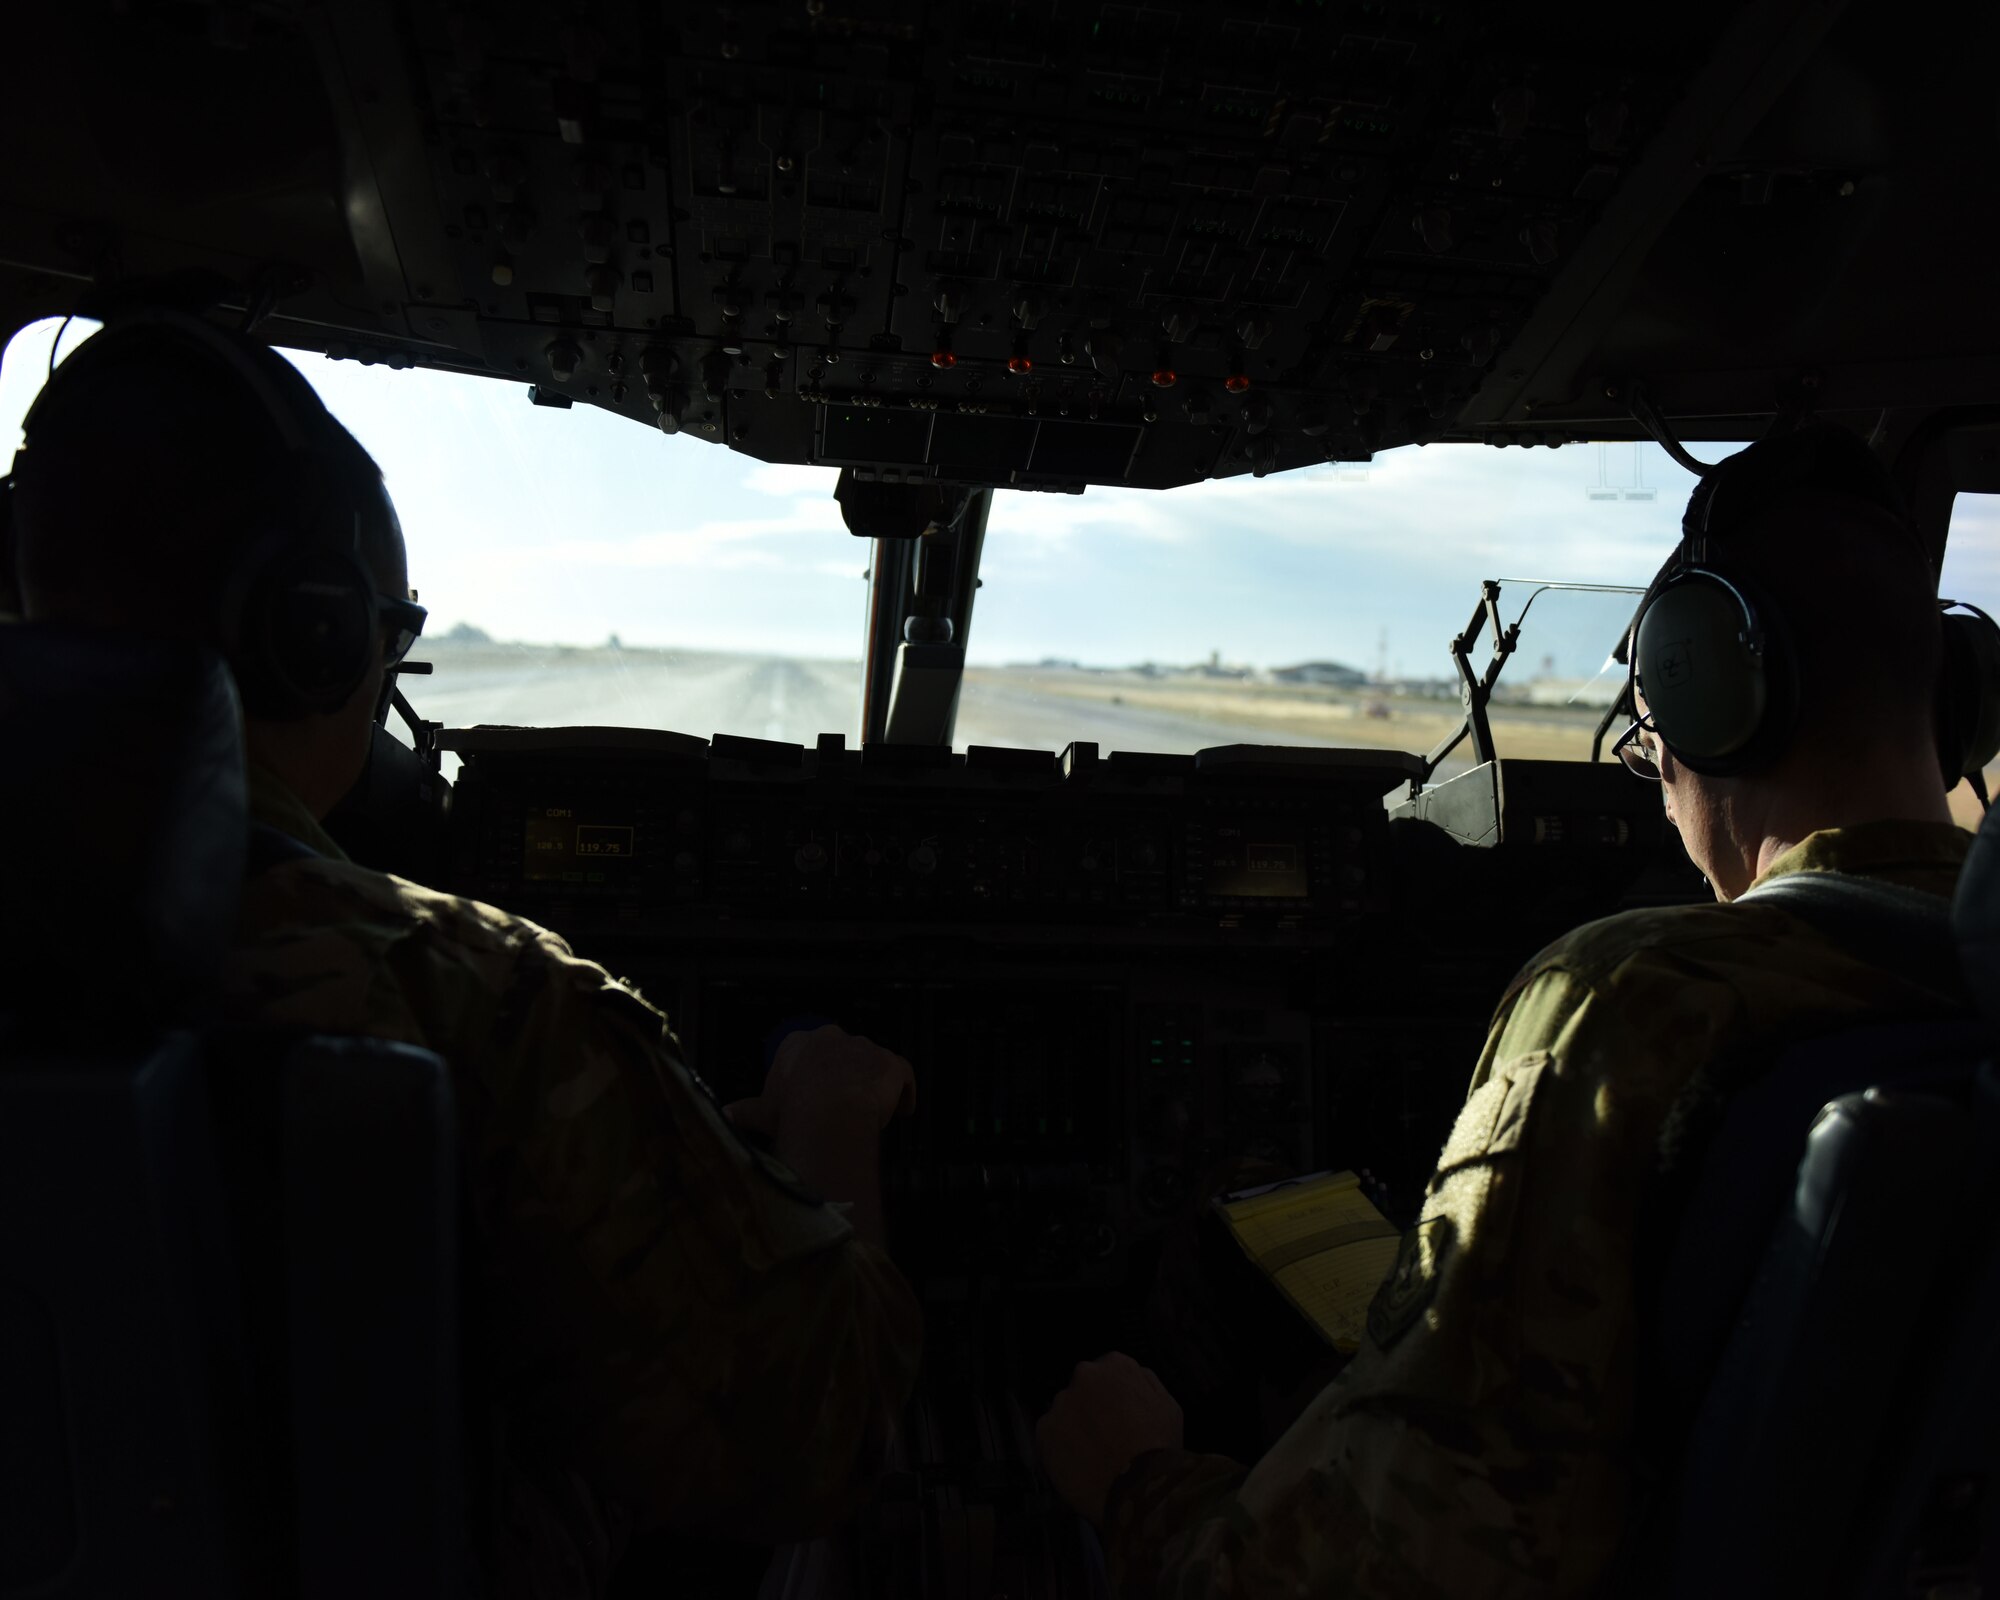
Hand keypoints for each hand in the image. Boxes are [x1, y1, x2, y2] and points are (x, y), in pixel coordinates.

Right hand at [725, 1024, 915, 1139]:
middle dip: (841, 1076)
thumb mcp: (763, 1111)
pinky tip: (902, 1111)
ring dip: (871, 1084)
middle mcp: (832, 1038)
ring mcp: (865, 1048)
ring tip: (868, 1112)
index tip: (810, 1098)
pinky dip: (904, 1092)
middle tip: (839, 1106)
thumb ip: (745, 1111)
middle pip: (839, 1055)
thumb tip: (724, 1115)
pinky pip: (903, 1075)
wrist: (828, 1113)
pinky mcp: (892, 1063)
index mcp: (798, 1044)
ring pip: (870, 1064)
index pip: (805, 1055)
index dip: (809, 1078)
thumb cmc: (792, 1111)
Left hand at [1036, 1353, 1184, 1525]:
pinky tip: (1078, 1464)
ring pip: (1064, 1412)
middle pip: (1082, 1389)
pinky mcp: (1045, 1431)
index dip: (1111, 1396)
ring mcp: (1062, 1404)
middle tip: (1104, 1437)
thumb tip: (1131, 1377)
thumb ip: (1145, 1382)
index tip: (1114, 1415)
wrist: (1138, 1491)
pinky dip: (1059, 1448)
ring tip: (1092, 1455)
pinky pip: (1049, 1436)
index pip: (1106, 1371)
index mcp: (1116, 1366)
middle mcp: (1084, 1377)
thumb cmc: (1158, 1450)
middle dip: (1090, 1409)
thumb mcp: (1168, 1406)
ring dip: (1074, 1428)